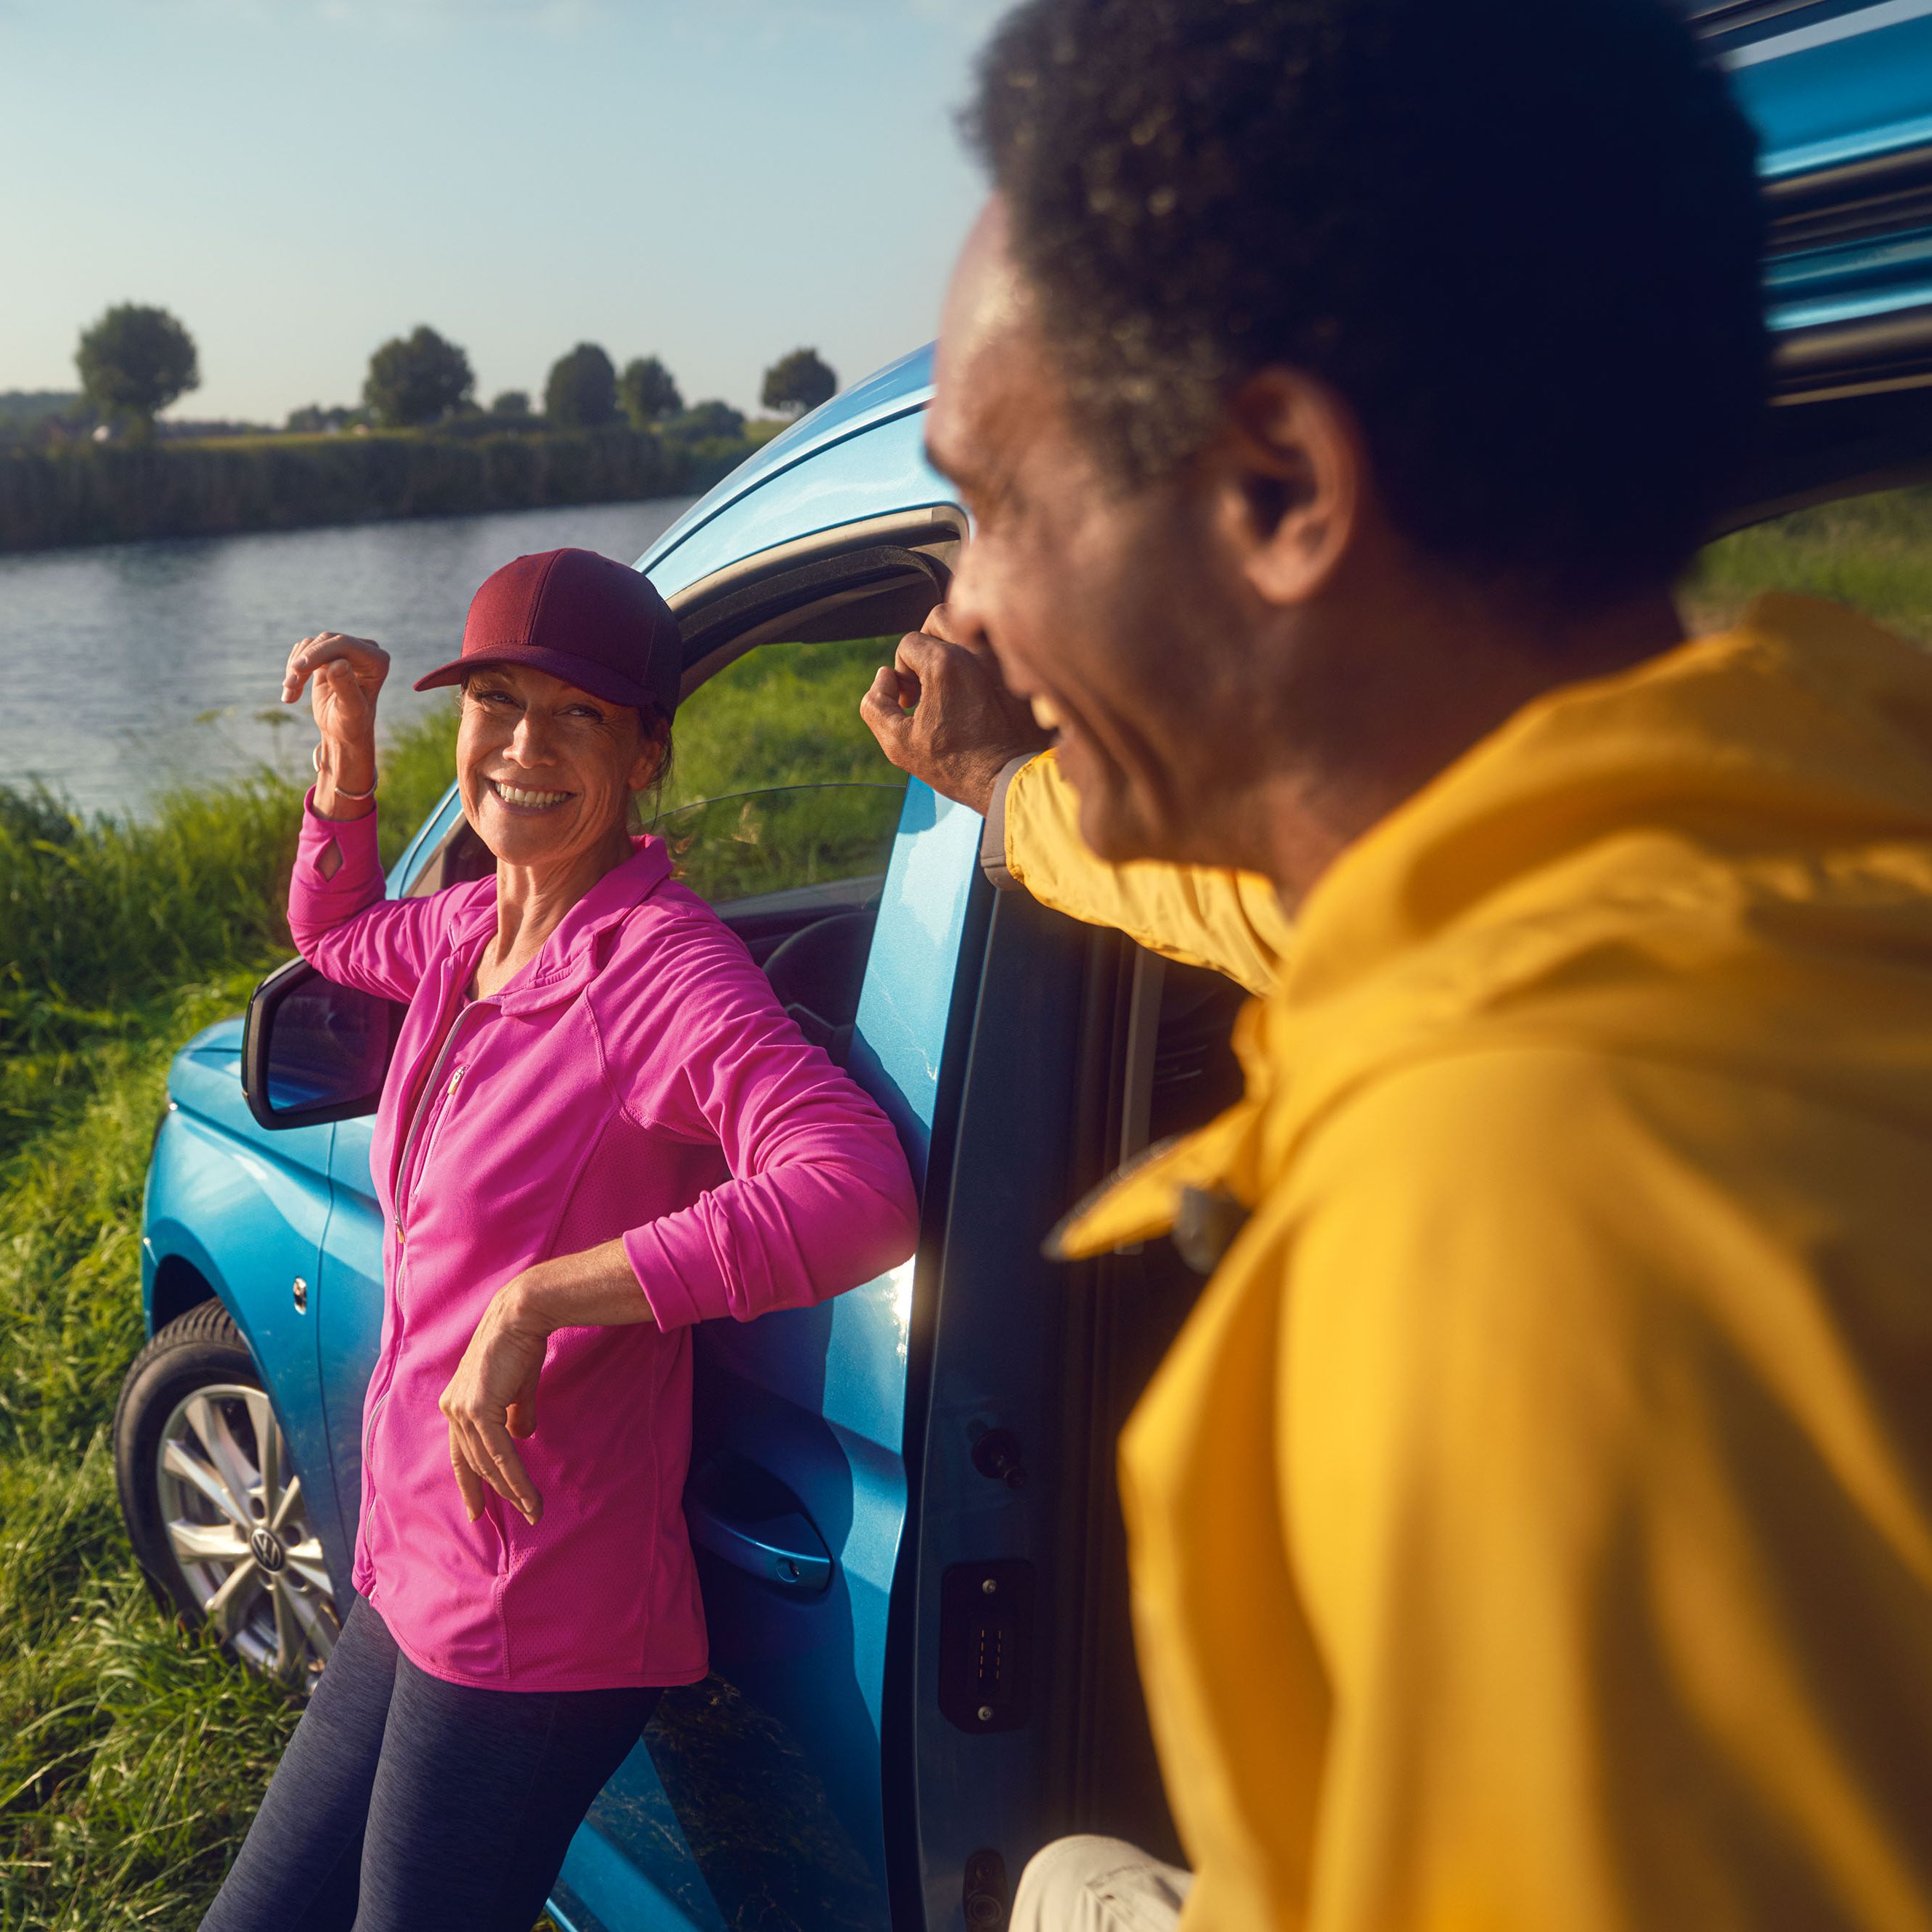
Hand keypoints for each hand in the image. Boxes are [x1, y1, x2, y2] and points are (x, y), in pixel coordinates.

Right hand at [282, 632, 387, 813]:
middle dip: (305, 662)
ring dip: (296, 668)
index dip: (318, 653)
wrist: (343, 730)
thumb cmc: (352, 724)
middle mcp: (365, 650)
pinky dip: (294, 669)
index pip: (344, 644)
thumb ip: (346, 687)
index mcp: (377, 661)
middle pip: (326, 641)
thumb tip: (338, 663)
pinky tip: (291, 692)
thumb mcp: (350, 710)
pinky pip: (304, 650)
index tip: (297, 669)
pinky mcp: (328, 654)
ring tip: (290, 693)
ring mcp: (345, 650)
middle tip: (289, 685)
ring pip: (311, 644)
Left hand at [439, 1279, 549, 1527]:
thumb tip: (523, 1437)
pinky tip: (529, 1495)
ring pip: (488, 1463)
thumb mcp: (516, 1387)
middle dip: (497, 1493)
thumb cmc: (520, 1345)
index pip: (461, 1452)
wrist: (521, 1316)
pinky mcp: (478, 1410)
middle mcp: (452, 1409)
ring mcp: (462, 1410)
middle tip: (520, 1515)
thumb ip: (515, 1414)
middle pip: (475, 1463)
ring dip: (513, 1491)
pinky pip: (500, 1455)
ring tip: (533, 1510)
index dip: (470, 1482)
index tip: (477, 1509)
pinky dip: (516, 1479)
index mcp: (456, 1403)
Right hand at [859, 603, 1052, 814]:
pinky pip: (1001, 646)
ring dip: (956, 644)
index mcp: (945, 664)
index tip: (910, 701)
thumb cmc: (956, 767)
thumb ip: (876, 704)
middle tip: (927, 678)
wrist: (1012, 782)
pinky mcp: (1024, 671)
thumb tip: (885, 677)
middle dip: (926, 645)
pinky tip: (981, 690)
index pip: (909, 644)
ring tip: (952, 678)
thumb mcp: (898, 744)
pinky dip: (985, 658)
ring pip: (974, 624)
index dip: (901, 673)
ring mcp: (1005, 659)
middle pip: (940, 618)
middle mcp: (978, 651)